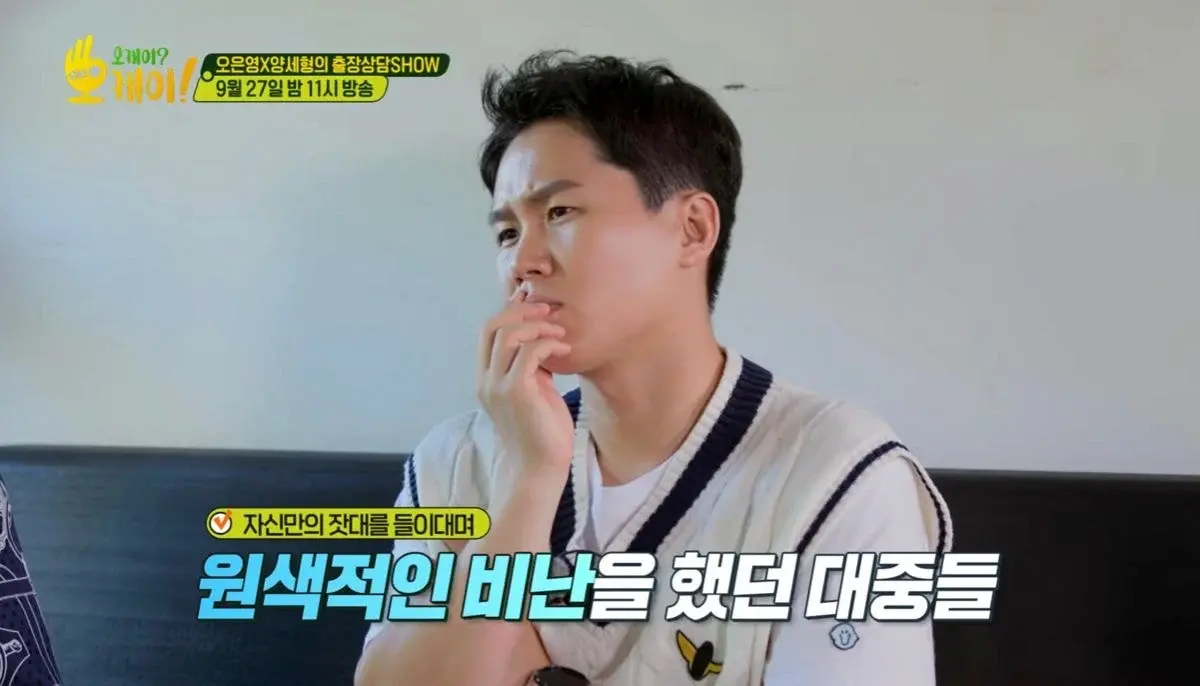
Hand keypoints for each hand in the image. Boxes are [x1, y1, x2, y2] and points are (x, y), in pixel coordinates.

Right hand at [477, 290, 574, 478]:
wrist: (542, 467)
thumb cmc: (542, 430)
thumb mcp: (534, 390)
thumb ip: (530, 366)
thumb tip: (542, 339)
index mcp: (487, 378)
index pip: (487, 331)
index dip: (510, 311)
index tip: (536, 305)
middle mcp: (486, 380)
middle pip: (491, 325)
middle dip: (521, 311)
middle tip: (549, 313)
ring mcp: (498, 386)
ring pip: (508, 335)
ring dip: (537, 326)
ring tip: (559, 334)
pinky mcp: (517, 393)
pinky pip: (528, 353)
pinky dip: (548, 344)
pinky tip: (564, 350)